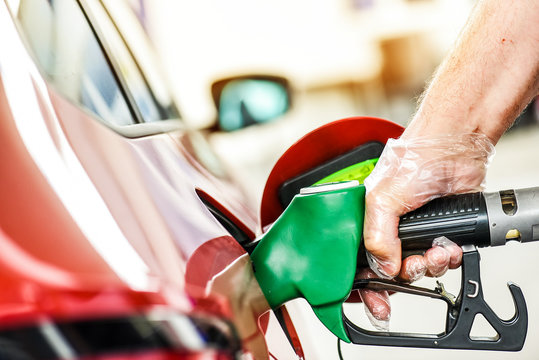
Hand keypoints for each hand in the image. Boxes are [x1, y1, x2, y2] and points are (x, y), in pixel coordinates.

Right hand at [359, 133, 493, 327]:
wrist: (455, 148)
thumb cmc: (413, 160)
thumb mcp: (382, 199)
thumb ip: (378, 238)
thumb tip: (384, 268)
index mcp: (367, 221)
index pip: (359, 262)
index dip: (366, 285)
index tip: (377, 302)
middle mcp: (389, 229)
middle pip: (391, 272)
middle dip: (404, 275)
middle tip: (413, 264)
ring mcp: (415, 232)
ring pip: (418, 269)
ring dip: (430, 266)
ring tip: (436, 250)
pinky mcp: (440, 233)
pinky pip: (442, 261)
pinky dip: (447, 258)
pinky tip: (448, 246)